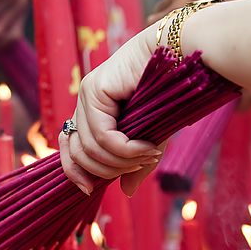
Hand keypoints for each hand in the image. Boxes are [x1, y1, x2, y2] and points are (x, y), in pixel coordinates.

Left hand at [58, 28, 160, 195]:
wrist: (182, 58)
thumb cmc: (170, 96)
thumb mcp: (150, 138)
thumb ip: (136, 163)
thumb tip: (126, 191)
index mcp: (91, 114)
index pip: (68, 149)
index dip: (74, 173)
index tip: (90, 190)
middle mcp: (84, 104)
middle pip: (78, 154)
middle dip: (109, 170)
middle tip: (140, 166)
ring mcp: (86, 95)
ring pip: (91, 148)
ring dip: (122, 161)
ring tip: (149, 155)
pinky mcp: (95, 89)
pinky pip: (103, 136)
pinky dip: (126, 149)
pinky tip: (147, 147)